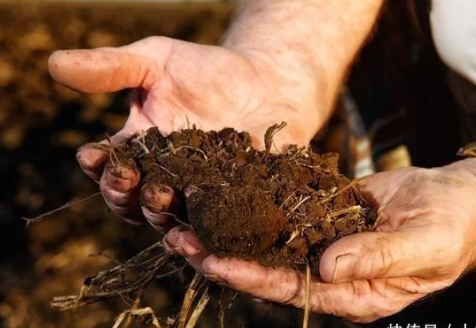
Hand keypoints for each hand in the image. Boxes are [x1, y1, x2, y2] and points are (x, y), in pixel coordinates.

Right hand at [49, 36, 318, 227]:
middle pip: (135, 203)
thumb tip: (53, 62)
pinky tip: (216, 232)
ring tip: (171, 211)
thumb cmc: (209, 70)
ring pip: (173, 220)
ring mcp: (200, 197)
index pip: (110, 168)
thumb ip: (112, 68)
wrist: (268, 81)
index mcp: (140, 152)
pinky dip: (213, 232)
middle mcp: (165, 180)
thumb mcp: (157, 61)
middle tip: (138, 184)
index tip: (95, 156)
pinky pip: (221, 226)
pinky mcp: (235, 206)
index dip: (100, 166)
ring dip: (166, 220)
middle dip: (129, 197)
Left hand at [164, 158, 475, 321]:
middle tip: (178, 239)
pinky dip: (254, 203)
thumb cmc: (452, 228)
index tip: (212, 262)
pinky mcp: (324, 215)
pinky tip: (226, 190)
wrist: (459, 200)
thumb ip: (378, 258)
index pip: (291, 289)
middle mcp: (330, 272)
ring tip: (186, 215)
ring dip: (229, 228)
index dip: (250, 277)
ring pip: (268, 239)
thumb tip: (328, 268)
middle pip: (267, 267)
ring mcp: (324, 242)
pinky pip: (284, 211)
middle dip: (223, 255)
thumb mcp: (424, 245)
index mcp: (352, 292)